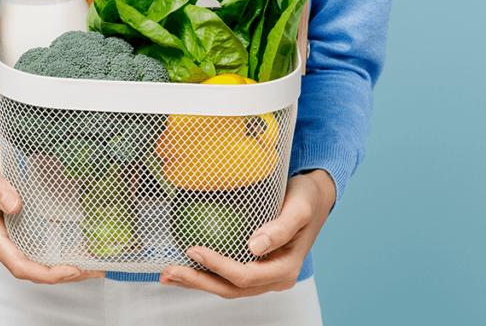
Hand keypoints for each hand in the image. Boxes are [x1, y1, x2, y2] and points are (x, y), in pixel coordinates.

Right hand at [0, 131, 105, 283]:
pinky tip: (74, 249)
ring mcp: (2, 238)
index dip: (46, 273)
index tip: (72, 268)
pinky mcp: (10, 230)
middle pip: (29, 270)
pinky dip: (53, 254)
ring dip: (60, 267)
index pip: (18, 265)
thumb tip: (14, 206)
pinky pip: (32, 249)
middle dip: (60, 274)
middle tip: (93, 270)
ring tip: (90, 265)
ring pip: (32, 262)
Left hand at [160, 169, 335, 298]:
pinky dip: (206, 271)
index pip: (246, 276)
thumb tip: (254, 247)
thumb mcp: (298, 209)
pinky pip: (228, 273)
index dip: (217, 266)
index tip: (193, 249)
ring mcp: (264, 274)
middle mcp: (273, 278)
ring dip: (198, 280)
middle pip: (231, 288)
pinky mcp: (255, 265)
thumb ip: (279, 228)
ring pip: (227, 285)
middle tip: (170, 271)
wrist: (316, 197)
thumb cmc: (307, 199)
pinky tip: (187, 262)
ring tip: (170, 273)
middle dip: (198, 282)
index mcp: (285, 270)